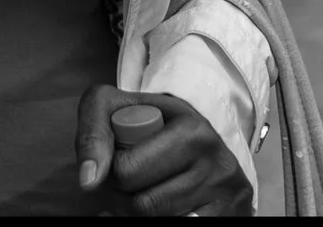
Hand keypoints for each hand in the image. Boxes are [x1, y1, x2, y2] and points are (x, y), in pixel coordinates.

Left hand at [77, 87, 251, 215]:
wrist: (199, 136)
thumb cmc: (151, 123)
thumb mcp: (117, 107)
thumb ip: (93, 130)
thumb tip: (88, 180)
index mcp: (192, 130)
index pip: (127, 171)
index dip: (110, 172)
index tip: (115, 164)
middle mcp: (217, 162)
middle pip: (143, 205)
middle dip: (122, 197)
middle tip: (125, 183)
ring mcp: (227, 195)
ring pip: (158, 221)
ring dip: (137, 213)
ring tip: (142, 193)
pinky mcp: (233, 216)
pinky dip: (158, 222)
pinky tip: (158, 210)